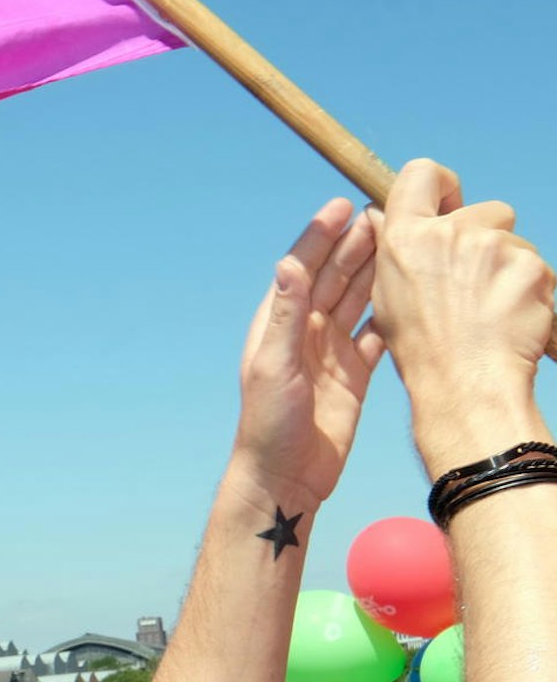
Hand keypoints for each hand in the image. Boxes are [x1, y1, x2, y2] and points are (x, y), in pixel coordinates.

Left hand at [231, 199, 384, 506]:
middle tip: (385, 211)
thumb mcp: (275, 366)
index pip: (302, 269)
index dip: (320, 236)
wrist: (286, 476)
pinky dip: (391, 314)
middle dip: (357, 245)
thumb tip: (289, 264)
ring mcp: (331, 352)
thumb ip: (286, 316)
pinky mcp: (354, 375)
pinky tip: (412, 293)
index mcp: (279, 324)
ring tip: (403, 240)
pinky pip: (376, 335)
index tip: (341, 204)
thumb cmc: (269, 425)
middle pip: (335, 277)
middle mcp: (305, 332)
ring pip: (358, 301)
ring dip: (377, 272)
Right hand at [369, 158, 551, 467]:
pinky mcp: (529, 268)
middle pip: (485, 211)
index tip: (449, 207)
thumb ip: (394, 247)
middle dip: (487, 239)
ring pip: (516, 244)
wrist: (466, 386)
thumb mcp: (386, 294)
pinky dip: (533, 292)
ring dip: (511, 270)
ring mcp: (492, 249)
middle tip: (473, 285)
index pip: (422, 174)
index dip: (441, 187)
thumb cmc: (423, 348)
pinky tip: (514, 319)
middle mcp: (447, 234)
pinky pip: (539, 270)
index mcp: (404, 238)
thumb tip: (382, 212)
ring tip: (491, 312)